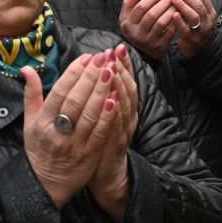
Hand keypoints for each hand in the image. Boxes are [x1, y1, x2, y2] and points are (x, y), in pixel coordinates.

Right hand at [22, 51, 122, 208]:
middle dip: (91, 77)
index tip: (87, 57)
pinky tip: (116, 99)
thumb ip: (31, 94)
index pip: (59, 92)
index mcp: (42, 122)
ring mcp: (74, 144)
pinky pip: (99, 133)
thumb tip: (27, 68)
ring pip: (89, 114)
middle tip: (103, 58)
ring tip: (112, 71)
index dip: (74, 73)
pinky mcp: (88, 155)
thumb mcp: (29, 122)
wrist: (46, 184)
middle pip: (75, 100)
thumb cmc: (39, 149)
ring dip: (102, 91)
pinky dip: (108, 116)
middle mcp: (57, 132)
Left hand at [85, 47, 139, 219]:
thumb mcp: (100, 116)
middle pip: (127, 88)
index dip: (122, 65)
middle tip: (116, 52)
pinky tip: (112, 101)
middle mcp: (126, 116)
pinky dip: (115, 114)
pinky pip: (117, 127)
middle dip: (121, 69)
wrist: (107, 175)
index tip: (117, 47)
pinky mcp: (116, 145)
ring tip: (114, 69)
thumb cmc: (99, 142)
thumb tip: (94, 71)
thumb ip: (98, 95)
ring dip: (119, 86)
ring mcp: (123, 130)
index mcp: (122, 108)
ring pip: (124, 105)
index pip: (123, 81)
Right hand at [118, 0, 178, 60]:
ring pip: (162, 22)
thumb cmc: (134, 30)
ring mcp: (149, 42)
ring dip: (170, 10)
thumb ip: (128, 4)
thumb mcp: (126, 18)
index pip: (141, 7)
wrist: (141, 53)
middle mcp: (137, 34)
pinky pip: (170, 32)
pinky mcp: (160, 47)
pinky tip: (179, 14)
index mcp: (128, 25)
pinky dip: (175, 22)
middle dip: (163, 2)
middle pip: (152, 14)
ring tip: (176, 3)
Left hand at [167, 0, 216, 58]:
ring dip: (182, 5)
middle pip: (198, 5)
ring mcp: (201, 31)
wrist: (199, 50)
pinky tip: (173, 14)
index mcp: (211, 13)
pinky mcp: (192, 40)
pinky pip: (186, 30)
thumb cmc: (198, 28)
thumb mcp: (202, 13)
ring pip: (193, 16)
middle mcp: (208, 21)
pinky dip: (180, 21)